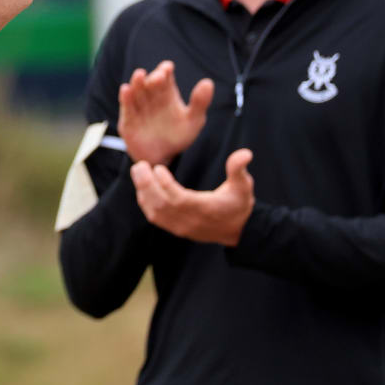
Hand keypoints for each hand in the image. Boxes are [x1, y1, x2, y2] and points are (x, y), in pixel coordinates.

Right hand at [118, 61, 214, 166]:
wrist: (161, 157)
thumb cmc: (178, 137)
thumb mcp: (193, 121)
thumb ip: (200, 103)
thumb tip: (208, 82)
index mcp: (167, 93)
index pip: (165, 77)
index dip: (165, 70)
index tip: (168, 67)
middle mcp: (151, 97)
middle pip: (150, 83)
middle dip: (153, 78)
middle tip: (158, 77)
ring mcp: (138, 107)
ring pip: (136, 91)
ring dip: (137, 83)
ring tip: (140, 75)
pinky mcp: (128, 119)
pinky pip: (127, 107)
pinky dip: (126, 98)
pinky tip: (126, 89)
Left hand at [130, 148, 254, 245]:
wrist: (238, 230)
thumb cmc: (238, 205)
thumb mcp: (243, 186)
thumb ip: (238, 169)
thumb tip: (245, 153)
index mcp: (204, 208)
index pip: (179, 199)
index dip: (165, 184)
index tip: (158, 168)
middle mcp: (190, 220)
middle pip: (161, 205)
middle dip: (147, 185)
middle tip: (140, 165)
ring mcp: (181, 226)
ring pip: (155, 212)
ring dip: (143, 192)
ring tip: (138, 172)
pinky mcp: (176, 229)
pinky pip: (156, 218)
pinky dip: (145, 203)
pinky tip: (142, 188)